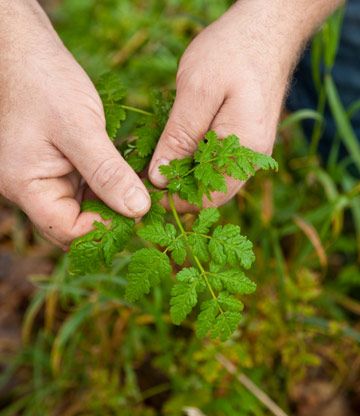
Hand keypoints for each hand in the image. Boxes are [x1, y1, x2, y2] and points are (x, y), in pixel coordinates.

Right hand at [0, 0, 149, 247]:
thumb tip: (138, 209)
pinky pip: (87, 188)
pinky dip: (110, 185)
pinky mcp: (61, 167)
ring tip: (145, 191)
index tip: (139, 213)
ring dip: (114, 202)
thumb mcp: (80, 128)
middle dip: (111, 219)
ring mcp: (47, 179)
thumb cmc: (44, 83)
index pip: (68, 231)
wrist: (28, 52)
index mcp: (27, 186)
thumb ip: (108, 173)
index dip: (105, 229)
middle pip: (76, 225)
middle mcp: (34, 189)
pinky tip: (132, 176)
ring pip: (85, 207)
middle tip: (147, 205)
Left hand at [149, 0, 341, 211]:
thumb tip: (160, 179)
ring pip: (213, 180)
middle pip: (211, 193)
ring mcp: (251, 150)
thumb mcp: (197, 90)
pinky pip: (218, 163)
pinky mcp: (245, 139)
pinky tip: (176, 148)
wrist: (266, 28)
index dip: (175, 201)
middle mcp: (252, 157)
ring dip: (184, 176)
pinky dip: (194, 162)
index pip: (208, 198)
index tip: (145, 191)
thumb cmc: (233, 51)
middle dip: (177, 190)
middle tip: (145, 177)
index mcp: (244, 150)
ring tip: (155, 162)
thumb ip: (179, 137)